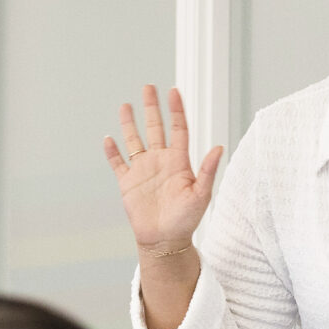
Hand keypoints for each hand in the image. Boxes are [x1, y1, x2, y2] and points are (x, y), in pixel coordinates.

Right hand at [106, 85, 222, 262]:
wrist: (165, 241)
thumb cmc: (186, 220)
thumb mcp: (201, 195)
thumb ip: (208, 171)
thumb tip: (219, 147)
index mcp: (179, 161)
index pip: (178, 128)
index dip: (176, 109)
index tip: (173, 91)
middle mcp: (160, 161)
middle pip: (155, 128)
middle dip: (152, 107)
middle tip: (148, 87)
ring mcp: (143, 171)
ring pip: (135, 141)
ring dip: (130, 124)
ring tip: (126, 105)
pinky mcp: (128, 183)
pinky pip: (119, 163)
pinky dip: (113, 152)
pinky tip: (109, 138)